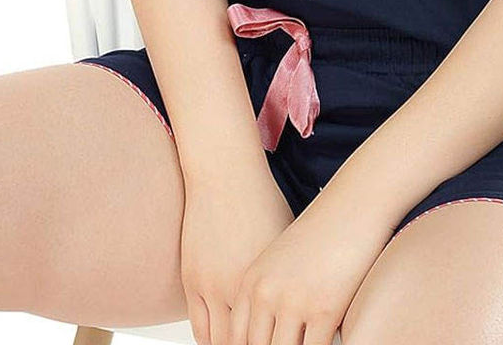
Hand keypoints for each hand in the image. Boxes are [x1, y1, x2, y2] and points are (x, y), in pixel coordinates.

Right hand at [181, 165, 293, 344]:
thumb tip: (310, 305)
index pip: (279, 334)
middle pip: (251, 344)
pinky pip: (201, 329)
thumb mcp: (286, 241)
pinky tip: (226, 342)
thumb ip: (291, 279)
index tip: (293, 344)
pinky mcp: (193, 281)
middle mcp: (240, 289)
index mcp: (270, 280)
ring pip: (223, 344)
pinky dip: (214, 342)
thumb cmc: (263, 201)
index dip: (287, 344)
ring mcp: (213, 287)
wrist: (225, 175)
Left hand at [228, 188, 393, 344]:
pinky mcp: (324, 309)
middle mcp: (266, 293)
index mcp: (251, 282)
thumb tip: (268, 330)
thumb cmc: (320, 233)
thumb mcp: (280, 260)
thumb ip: (267, 294)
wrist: (351, 206)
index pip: (236, 338)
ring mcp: (293, 302)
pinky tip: (331, 344)